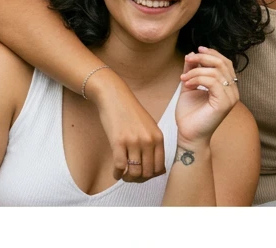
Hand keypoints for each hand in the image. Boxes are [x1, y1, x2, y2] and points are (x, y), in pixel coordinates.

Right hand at [89, 68, 165, 182]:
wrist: (115, 97)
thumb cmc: (131, 112)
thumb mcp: (150, 126)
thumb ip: (154, 145)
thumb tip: (159, 170)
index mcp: (158, 137)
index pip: (160, 167)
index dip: (151, 176)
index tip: (143, 175)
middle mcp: (148, 140)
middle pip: (147, 172)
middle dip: (139, 179)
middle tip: (131, 176)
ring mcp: (133, 142)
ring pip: (134, 172)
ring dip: (127, 178)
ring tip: (123, 175)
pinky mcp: (118, 142)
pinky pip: (120, 167)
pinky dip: (117, 174)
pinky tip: (116, 172)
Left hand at [174, 47, 238, 150]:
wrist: (188, 135)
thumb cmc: (190, 114)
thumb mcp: (190, 86)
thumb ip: (192, 70)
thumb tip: (192, 54)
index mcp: (227, 86)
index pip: (225, 62)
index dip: (212, 53)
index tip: (197, 50)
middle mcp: (232, 91)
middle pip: (223, 63)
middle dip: (204, 58)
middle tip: (189, 59)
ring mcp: (230, 98)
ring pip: (216, 72)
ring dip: (196, 71)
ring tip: (184, 78)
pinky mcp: (224, 104)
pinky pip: (213, 82)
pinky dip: (198, 79)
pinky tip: (187, 84)